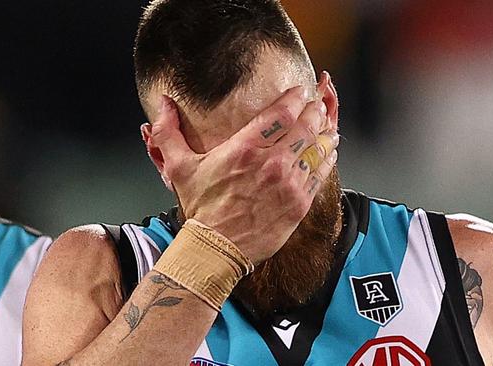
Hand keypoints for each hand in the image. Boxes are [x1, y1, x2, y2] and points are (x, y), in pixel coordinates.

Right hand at [149, 86, 338, 263]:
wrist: (216, 249)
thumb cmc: (200, 208)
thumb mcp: (177, 166)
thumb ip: (168, 131)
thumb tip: (162, 102)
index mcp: (245, 148)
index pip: (281, 112)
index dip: (295, 97)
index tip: (300, 91)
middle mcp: (272, 162)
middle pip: (305, 126)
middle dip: (315, 110)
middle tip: (317, 104)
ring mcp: (289, 183)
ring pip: (318, 148)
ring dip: (326, 132)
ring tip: (328, 124)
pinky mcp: (299, 203)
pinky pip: (321, 174)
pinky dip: (328, 158)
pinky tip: (330, 151)